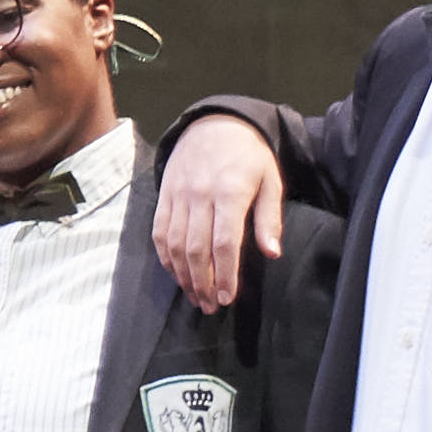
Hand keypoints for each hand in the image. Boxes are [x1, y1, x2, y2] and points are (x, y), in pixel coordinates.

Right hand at [149, 114, 286, 308]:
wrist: (213, 124)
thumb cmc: (248, 156)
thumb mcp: (270, 180)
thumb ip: (269, 218)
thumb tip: (272, 253)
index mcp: (230, 192)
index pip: (224, 243)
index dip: (225, 274)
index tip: (227, 298)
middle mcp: (200, 196)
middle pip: (196, 249)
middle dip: (203, 283)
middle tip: (210, 306)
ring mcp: (178, 197)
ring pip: (174, 245)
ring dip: (183, 276)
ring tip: (195, 297)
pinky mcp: (164, 197)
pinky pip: (159, 233)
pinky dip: (165, 258)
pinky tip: (177, 275)